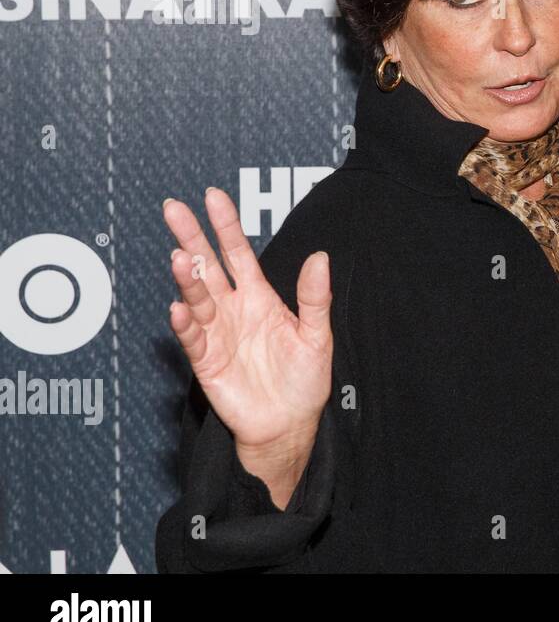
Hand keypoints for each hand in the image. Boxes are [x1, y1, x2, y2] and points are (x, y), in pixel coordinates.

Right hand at [163, 187, 331, 503]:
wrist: (289, 424)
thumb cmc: (304, 380)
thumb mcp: (317, 336)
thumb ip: (314, 298)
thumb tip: (321, 257)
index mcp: (259, 298)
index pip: (239, 253)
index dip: (226, 225)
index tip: (213, 197)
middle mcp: (233, 310)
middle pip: (208, 266)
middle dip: (191, 237)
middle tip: (173, 208)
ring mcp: (217, 334)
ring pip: (197, 298)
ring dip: (187, 278)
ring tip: (180, 258)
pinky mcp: (207, 361)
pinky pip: (193, 338)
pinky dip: (185, 323)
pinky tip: (179, 308)